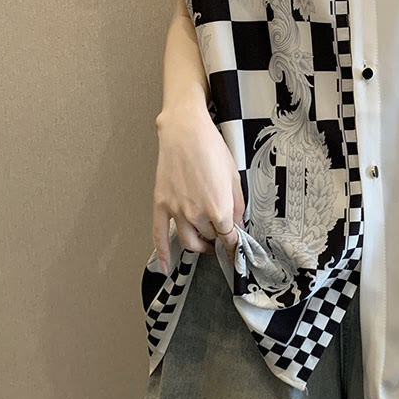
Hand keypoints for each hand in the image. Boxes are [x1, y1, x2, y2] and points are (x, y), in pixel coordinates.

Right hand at [152, 103, 244, 271]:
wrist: (185, 132)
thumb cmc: (211, 149)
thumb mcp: (234, 177)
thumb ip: (238, 206)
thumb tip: (239, 225)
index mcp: (219, 209)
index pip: (229, 238)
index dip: (234, 245)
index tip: (236, 251)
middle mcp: (197, 215)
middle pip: (210, 237)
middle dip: (218, 237)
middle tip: (222, 235)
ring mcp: (177, 212)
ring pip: (189, 241)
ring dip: (199, 246)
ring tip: (205, 243)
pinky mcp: (161, 205)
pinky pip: (159, 236)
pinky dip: (162, 254)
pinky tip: (165, 266)